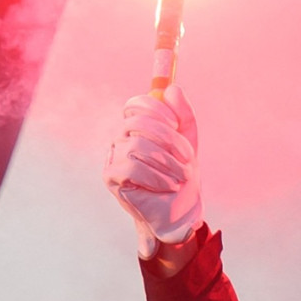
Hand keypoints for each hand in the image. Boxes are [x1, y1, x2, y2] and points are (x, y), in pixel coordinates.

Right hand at [103, 85, 203, 258]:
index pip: (135, 105)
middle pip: (136, 123)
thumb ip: (183, 115)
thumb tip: (171, 88)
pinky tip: (168, 186)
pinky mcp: (111, 177)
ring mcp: (113, 157)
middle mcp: (120, 139)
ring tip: (182, 176)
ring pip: (137, 145)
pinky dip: (157, 176)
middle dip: (168, 139)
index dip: (156, 109)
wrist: (180, 212)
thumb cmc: (182, 177)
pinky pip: (132, 166)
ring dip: (167, 162)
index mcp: (136, 128)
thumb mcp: (189, 142)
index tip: (176, 124)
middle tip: (188, 158)